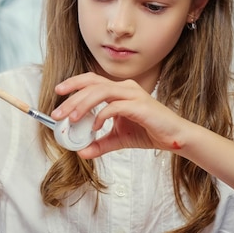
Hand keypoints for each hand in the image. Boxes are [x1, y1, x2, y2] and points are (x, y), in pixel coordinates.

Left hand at [52, 72, 190, 157]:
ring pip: (101, 91)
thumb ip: (100, 144)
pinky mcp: (140, 106)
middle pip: (92, 84)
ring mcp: (133, 95)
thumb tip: (81, 152)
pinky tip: (95, 127)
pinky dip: (102, 115)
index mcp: (119, 90)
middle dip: (72, 98)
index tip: (58, 93)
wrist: (174, 138)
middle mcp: (125, 88)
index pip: (92, 80)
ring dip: (83, 104)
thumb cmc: (149, 132)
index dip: (74, 83)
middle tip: (58, 114)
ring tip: (72, 118)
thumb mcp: (118, 139)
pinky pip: (115, 106)